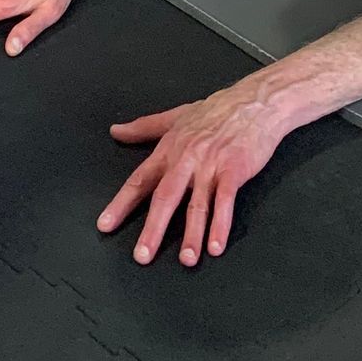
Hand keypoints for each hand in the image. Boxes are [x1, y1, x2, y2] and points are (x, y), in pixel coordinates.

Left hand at [97, 82, 288, 266]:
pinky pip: (226, 200)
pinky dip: (221, 224)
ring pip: (197, 204)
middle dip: (153, 228)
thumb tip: (116, 131)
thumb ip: (143, 127)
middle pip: (166, 196)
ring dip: (191, 234)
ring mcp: (211, 165)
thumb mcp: (176, 116)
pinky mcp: (235, 170)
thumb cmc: (216, 110)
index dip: (122, 204)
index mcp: (170, 149)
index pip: (140, 180)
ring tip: (186, 259)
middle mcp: (187, 159)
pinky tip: (216, 245)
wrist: (256, 101)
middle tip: (142, 255)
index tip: (105, 225)